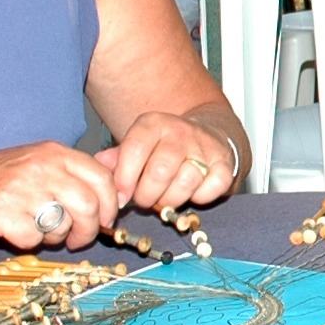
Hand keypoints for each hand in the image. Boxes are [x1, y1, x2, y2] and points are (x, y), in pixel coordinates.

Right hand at [0, 142, 127, 251]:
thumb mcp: (38, 163)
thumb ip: (73, 174)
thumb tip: (114, 194)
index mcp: (54, 153)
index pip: (101, 177)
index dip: (110, 204)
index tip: (105, 219)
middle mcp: (41, 167)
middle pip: (88, 205)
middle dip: (89, 229)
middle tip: (79, 238)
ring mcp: (22, 190)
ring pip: (64, 224)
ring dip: (58, 237)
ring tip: (42, 231)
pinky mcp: (3, 214)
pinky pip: (34, 239)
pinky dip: (31, 242)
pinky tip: (19, 232)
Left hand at [101, 111, 239, 218]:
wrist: (207, 136)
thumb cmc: (164, 148)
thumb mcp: (138, 146)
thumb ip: (117, 158)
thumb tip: (99, 166)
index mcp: (153, 124)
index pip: (134, 151)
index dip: (124, 179)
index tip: (121, 196)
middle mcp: (180, 132)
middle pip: (160, 171)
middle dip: (147, 195)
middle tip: (144, 200)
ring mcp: (205, 147)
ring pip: (185, 182)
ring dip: (171, 200)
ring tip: (166, 199)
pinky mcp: (225, 164)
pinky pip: (212, 188)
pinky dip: (200, 198)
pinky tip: (192, 194)